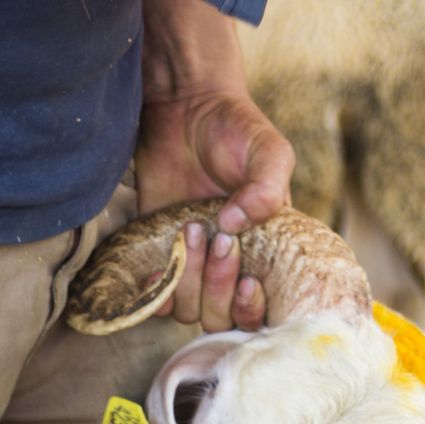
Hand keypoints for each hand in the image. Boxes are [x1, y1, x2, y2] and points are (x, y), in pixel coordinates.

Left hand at [136, 0, 295, 331]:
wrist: (184, 107)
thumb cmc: (235, 129)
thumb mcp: (269, 151)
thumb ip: (267, 188)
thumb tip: (236, 226)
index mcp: (266, 250)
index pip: (265, 308)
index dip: (255, 307)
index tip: (248, 279)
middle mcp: (231, 264)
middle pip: (224, 315)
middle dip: (220, 286)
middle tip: (218, 238)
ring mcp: (194, 262)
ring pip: (190, 309)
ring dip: (189, 281)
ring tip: (190, 230)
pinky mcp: (158, 252)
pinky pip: (155, 298)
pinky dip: (156, 290)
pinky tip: (159, 262)